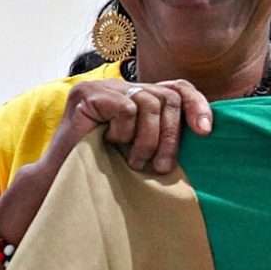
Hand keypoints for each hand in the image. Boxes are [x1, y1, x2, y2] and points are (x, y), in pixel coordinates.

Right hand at [45, 77, 212, 175]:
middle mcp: (122, 86)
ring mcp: (102, 87)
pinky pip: (126, 108)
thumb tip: (205, 129)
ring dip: (147, 139)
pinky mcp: (87, 94)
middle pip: (168, 96)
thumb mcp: (146, 152)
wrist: (64, 183)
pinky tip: (110, 143)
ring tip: (134, 161)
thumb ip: (166, 135)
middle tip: (162, 166)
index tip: (205, 132)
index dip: (196, 105)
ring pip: (150, 102)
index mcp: (138, 98)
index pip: (177, 88)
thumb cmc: (106, 173)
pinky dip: (124, 132)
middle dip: (171, 135)